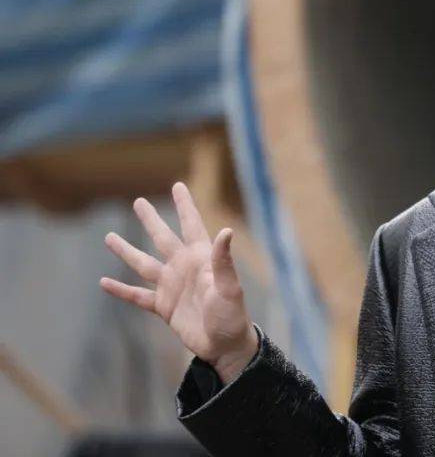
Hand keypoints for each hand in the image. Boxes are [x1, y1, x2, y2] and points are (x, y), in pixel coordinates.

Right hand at [100, 181, 258, 384]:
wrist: (225, 345)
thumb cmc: (232, 315)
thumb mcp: (229, 287)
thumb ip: (223, 260)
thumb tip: (226, 231)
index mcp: (201, 259)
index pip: (191, 225)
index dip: (185, 206)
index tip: (178, 185)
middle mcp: (183, 268)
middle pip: (162, 238)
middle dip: (151, 220)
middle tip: (137, 201)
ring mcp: (171, 287)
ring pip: (143, 264)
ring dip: (126, 251)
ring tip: (108, 237)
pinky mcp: (163, 307)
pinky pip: (138, 296)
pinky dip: (121, 290)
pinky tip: (104, 282)